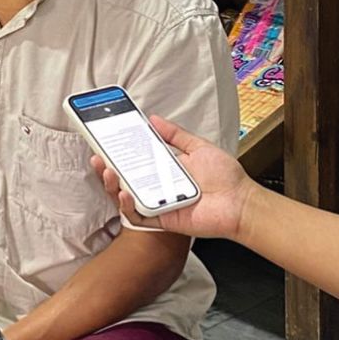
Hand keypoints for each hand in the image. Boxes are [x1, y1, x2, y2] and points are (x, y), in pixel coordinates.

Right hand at [91, 116, 256, 240]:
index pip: (136, 159)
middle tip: (99, 155)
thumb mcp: (198, 148)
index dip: (120, 151)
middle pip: (126, 177)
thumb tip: (154, 119)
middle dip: (108, 167)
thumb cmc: (224, 177)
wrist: (239, 201)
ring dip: (113, 183)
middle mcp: (158, 185)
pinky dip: (128, 205)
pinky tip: (125, 192)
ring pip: (126, 196)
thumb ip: (176, 135)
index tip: (106, 139)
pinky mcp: (161, 219)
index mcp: (165, 168)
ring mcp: (158, 202)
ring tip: (108, 169)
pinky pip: (138, 215)